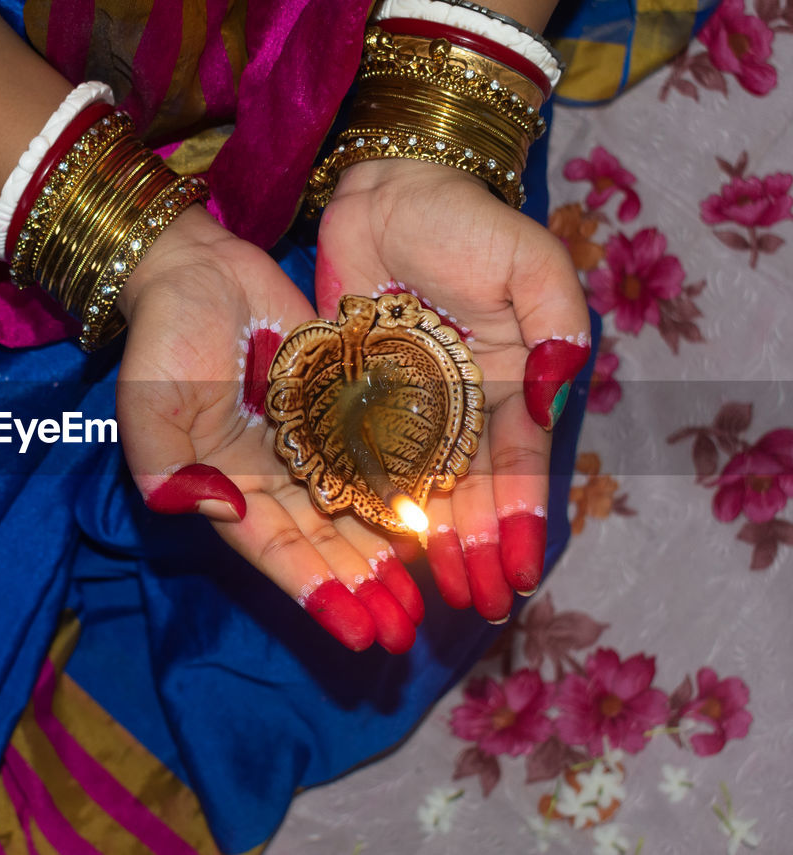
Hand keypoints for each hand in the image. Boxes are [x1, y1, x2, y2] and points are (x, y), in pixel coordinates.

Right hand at [116, 206, 423, 652]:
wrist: (196, 268)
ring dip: (386, 554)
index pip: (276, 551)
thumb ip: (167, 464)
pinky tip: (436, 520)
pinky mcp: (337, 407)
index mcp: (226, 486)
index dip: (317, 593)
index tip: (360, 634)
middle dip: (363, 587)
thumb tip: (215, 509)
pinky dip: (400, 488)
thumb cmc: (164, 336)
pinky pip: (373, 455)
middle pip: (324, 542)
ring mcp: (307, 443)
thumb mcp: (150, 402)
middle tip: (406, 632)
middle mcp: (271, 477)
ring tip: (426, 596)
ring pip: (355, 509)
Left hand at [315, 159, 589, 621]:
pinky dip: (366, 503)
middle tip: (473, 609)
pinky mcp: (350, 398)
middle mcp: (458, 410)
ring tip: (427, 597)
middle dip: (474, 552)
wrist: (387, 190)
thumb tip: (557, 398)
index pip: (517, 468)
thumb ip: (557, 324)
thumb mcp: (533, 263)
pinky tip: (370, 546)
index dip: (519, 522)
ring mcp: (404, 409)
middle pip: (467, 495)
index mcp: (509, 387)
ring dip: (424, 545)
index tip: (520, 575)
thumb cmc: (467, 222)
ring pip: (415, 491)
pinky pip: (358, 460)